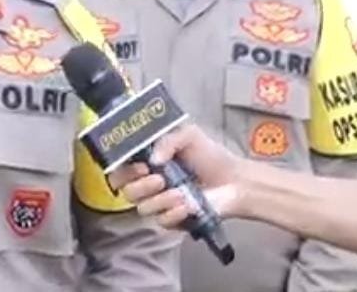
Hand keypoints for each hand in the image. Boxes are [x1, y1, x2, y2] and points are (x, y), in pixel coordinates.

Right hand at [107, 124, 247, 228]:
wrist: (236, 181)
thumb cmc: (211, 157)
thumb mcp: (189, 136)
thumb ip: (168, 139)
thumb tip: (154, 159)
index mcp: (147, 162)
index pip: (120, 169)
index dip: (122, 169)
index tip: (141, 166)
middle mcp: (149, 184)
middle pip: (126, 191)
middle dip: (140, 186)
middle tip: (159, 179)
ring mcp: (159, 204)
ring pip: (143, 208)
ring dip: (162, 200)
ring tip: (182, 193)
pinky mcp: (173, 221)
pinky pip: (162, 221)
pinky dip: (175, 214)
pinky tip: (189, 205)